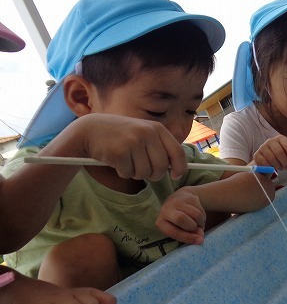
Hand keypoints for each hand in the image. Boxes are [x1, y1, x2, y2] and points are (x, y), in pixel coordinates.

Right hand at [52, 113, 187, 180]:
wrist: (90, 129)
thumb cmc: (121, 135)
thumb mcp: (143, 133)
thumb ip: (160, 146)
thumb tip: (178, 168)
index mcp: (157, 128)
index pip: (178, 152)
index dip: (180, 167)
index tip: (176, 176)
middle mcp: (147, 133)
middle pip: (161, 167)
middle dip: (154, 174)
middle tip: (143, 170)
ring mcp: (133, 142)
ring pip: (144, 173)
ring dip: (135, 173)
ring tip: (127, 161)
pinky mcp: (119, 152)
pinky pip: (128, 173)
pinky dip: (123, 172)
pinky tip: (116, 161)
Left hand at [156, 188, 205, 244]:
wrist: (181, 198)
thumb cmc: (178, 220)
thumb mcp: (179, 229)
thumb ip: (188, 235)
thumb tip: (200, 238)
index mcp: (161, 222)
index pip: (173, 232)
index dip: (187, 237)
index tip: (199, 241)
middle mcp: (166, 210)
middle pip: (181, 219)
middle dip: (192, 226)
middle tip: (197, 229)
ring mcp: (177, 202)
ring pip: (195, 214)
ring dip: (200, 222)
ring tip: (198, 223)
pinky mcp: (188, 197)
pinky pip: (200, 209)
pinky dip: (203, 216)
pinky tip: (199, 216)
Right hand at [253, 135, 286, 169]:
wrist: (266, 158)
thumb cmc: (280, 155)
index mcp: (280, 138)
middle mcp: (271, 141)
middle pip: (279, 152)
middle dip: (285, 162)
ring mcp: (262, 147)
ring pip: (272, 158)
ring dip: (278, 166)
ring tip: (280, 167)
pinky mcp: (257, 155)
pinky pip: (264, 163)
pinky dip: (270, 167)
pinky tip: (272, 168)